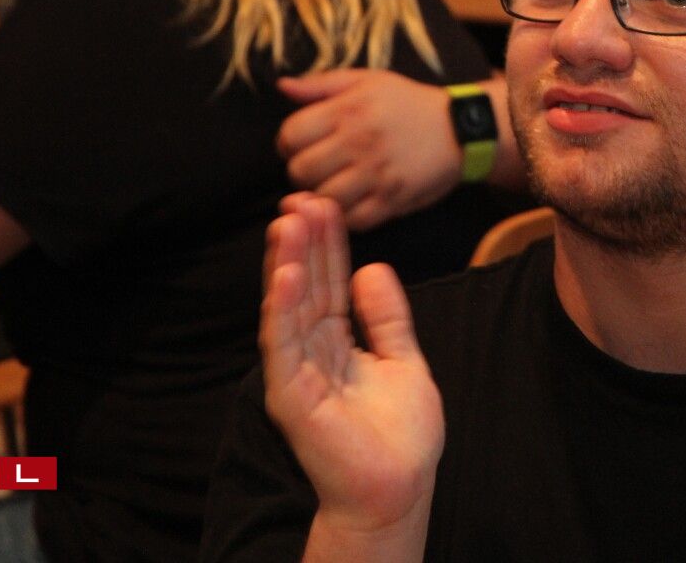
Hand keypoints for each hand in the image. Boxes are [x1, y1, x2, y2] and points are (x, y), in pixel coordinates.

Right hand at [262, 195, 442, 534]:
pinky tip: (287, 275)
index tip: (323, 202)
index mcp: (336, 343)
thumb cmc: (401, 435)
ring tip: (288, 222)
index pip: (328, 281)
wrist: (400, 488)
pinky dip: (282, 309)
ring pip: (288, 307)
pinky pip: (283, 345)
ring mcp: (297, 372)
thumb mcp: (403, 359)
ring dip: (288, 263)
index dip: (327, 243)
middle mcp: (310, 352)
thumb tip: (372, 267)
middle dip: (303, 242)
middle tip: (300, 197)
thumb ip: (387, 317)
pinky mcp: (290, 395)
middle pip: (305, 286)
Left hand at [277, 70, 464, 231]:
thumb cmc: (407, 102)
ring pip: (323, 198)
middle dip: (302, 170)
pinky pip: (353, 219)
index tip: (302, 144)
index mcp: (348, 109)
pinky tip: (352, 199)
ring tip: (334, 184)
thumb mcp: (366, 80)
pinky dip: (346, 214)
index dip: (288, 143)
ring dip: (322, 195)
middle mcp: (359, 141)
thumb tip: (281, 86)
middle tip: (318, 166)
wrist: (460, 129)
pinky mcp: (393, 199)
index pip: (290, 136)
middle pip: (300, 171)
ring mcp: (377, 173)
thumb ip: (320, 84)